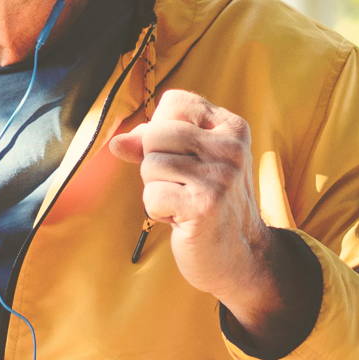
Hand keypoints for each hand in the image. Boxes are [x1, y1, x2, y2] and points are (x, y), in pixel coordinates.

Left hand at [106, 88, 281, 330]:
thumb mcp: (191, 164)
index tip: (181, 157)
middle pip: (156, 133)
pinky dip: (158, 212)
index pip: (174, 102)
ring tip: (183, 204)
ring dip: (156, 191)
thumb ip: (153, 145)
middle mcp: (230, 147)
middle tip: (180, 187)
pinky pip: (151, 195)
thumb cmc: (209, 205)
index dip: (161, 130)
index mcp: (231, 128)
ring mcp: (220, 176)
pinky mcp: (205, 205)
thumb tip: (117, 143)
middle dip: (154, 164)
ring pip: (150, 166)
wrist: (241, 257)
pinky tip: (182, 220)